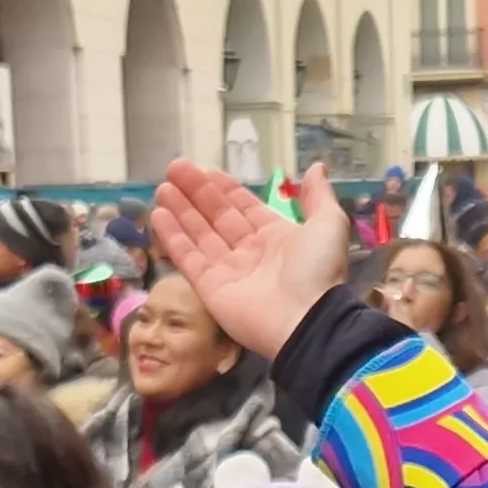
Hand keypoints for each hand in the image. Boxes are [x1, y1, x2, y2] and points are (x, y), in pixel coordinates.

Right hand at [149, 164, 348, 362]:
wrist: (306, 319)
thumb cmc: (317, 270)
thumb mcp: (329, 223)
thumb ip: (318, 196)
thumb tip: (317, 168)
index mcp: (276, 237)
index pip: (244, 208)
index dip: (225, 189)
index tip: (206, 170)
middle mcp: (250, 253)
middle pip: (217, 217)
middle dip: (196, 193)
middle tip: (174, 169)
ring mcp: (228, 272)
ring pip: (199, 235)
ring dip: (180, 211)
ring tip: (162, 188)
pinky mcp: (209, 289)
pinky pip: (188, 258)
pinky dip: (172, 237)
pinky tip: (159, 214)